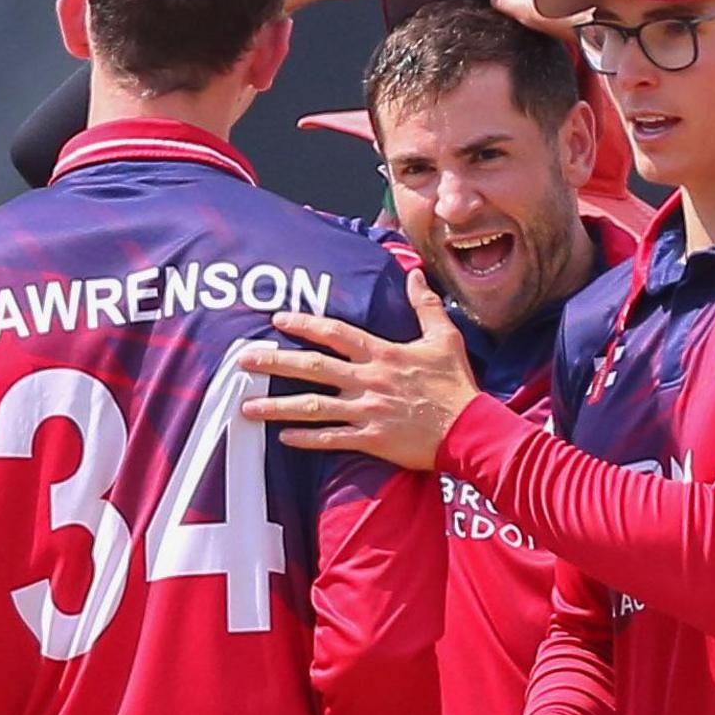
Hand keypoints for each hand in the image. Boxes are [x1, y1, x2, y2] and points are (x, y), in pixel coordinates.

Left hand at [234, 269, 479, 470]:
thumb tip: (415, 274)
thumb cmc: (457, 384)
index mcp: (384, 354)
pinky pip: (331, 439)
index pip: (337, 334)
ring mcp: (367, 411)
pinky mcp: (371, 439)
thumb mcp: (445, 338)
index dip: (306, 325)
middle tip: (243, 361)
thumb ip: (425, 306)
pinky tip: (282, 438)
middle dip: (275, 363)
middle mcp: (369, 380)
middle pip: (314, 368)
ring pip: (313, 407)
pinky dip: (306, 439)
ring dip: (277, 408)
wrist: (471, 429)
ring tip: (246, 408)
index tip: (278, 320)